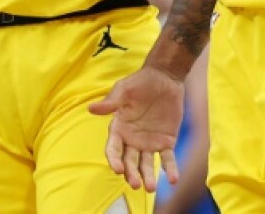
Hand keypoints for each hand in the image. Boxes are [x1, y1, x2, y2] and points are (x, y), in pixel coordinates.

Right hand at [89, 66, 184, 191]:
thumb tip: (91, 109)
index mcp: (119, 129)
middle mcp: (132, 140)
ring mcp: (149, 143)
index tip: (117, 169)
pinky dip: (170, 169)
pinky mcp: (166, 142)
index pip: (114, 149)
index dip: (114, 160)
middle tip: (136, 184)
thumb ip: (111, 102)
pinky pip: (167, 159)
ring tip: (151, 187)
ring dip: (148, 176)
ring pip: (146, 164)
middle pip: (129, 162)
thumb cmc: (140, 82)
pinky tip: (173, 179)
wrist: (165, 77)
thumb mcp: (124, 89)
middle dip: (131, 173)